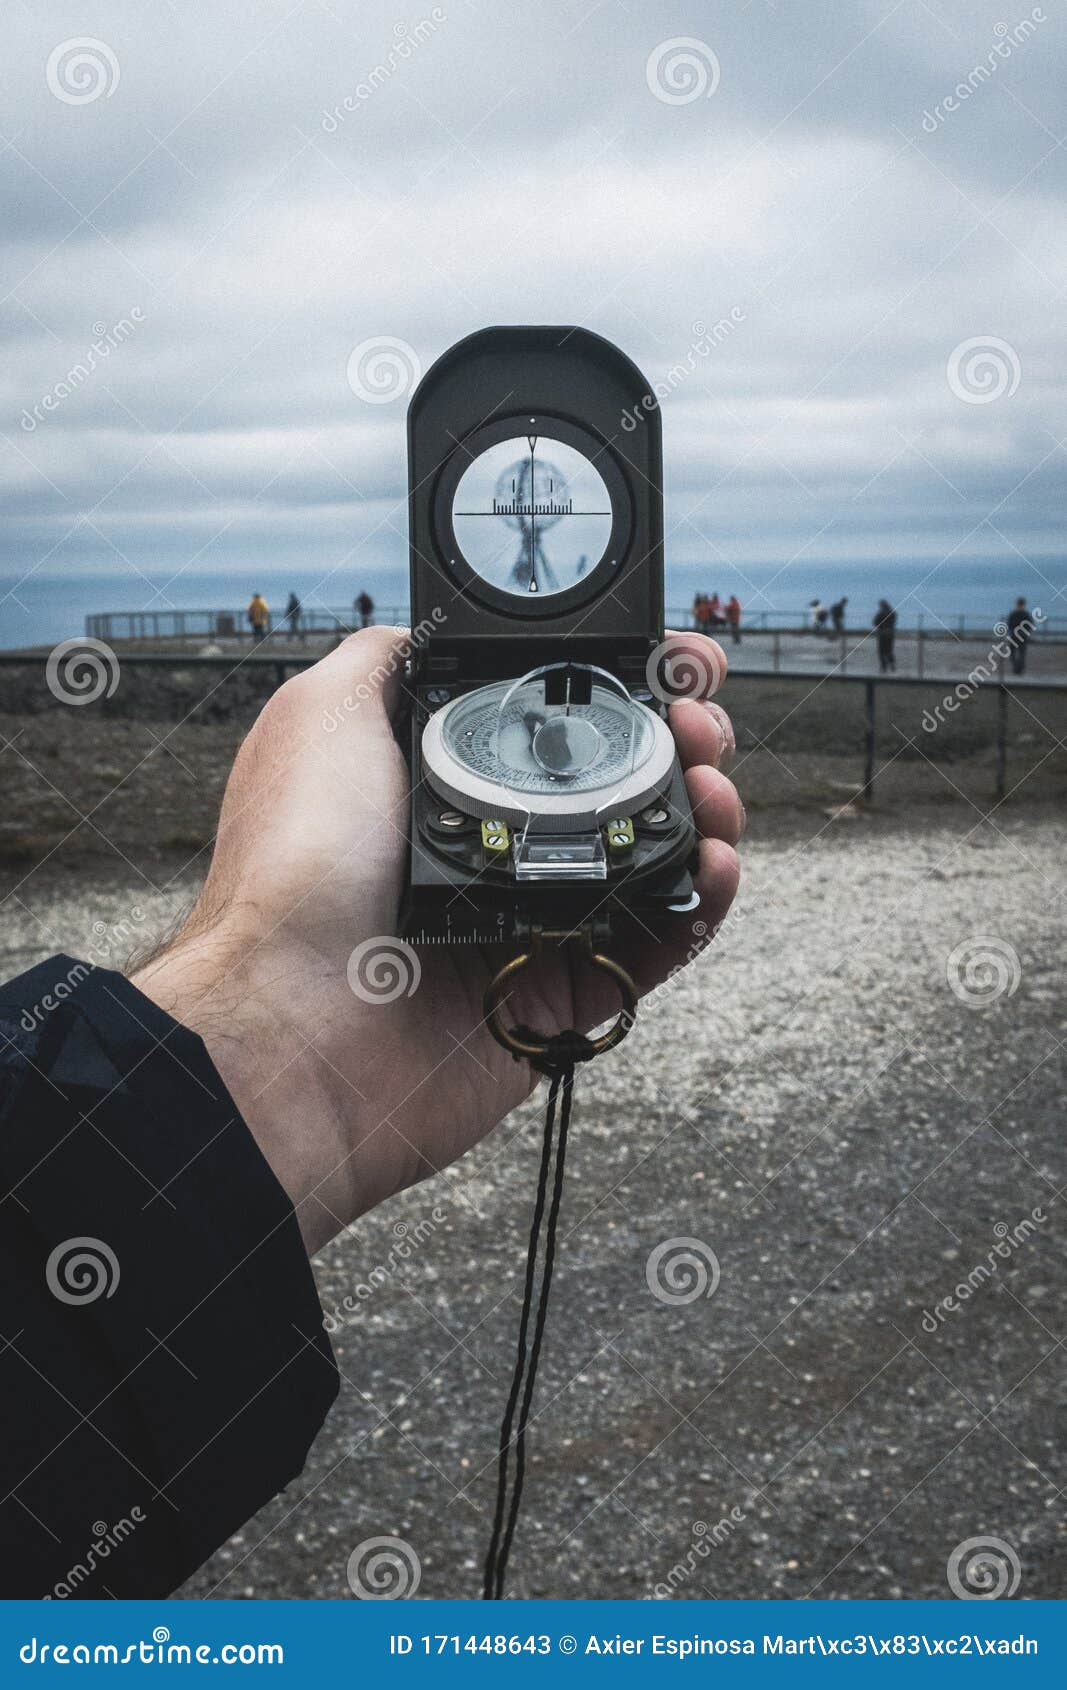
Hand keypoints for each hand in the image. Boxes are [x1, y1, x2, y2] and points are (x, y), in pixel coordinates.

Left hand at [132, 629, 741, 1253]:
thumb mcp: (322, 715)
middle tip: (700, 724)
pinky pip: (659, 944)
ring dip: (703, 810)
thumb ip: (385, 661)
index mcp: (440, 783)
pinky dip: (705, 902)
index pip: (555, 723)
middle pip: (618, 783)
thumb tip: (426, 633)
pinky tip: (717, 860)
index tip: (669, 662)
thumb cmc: (295, 870)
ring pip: (651, 858)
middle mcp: (491, 848)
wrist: (295, 1019)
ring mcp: (532, 921)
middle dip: (679, 740)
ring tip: (712, 784)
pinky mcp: (564, 994)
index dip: (621, 685)